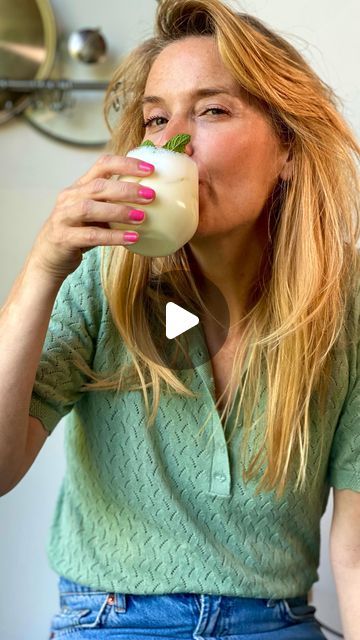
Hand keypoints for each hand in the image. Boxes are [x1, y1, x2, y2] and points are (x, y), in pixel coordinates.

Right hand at [28, 153, 154, 281]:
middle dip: (126, 189)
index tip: (149, 169)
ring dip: (118, 211)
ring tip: (141, 217)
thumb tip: (150, 199)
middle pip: (98, 186)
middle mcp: (70, 198)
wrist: (49, 257)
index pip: (102, 165)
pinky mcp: (64, 238)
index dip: (126, 164)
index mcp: (79, 187)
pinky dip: (113, 236)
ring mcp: (64, 217)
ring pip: (90, 208)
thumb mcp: (94, 214)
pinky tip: (132, 238)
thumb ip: (112, 204)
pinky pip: (91, 235)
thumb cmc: (78, 233)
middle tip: (150, 195)